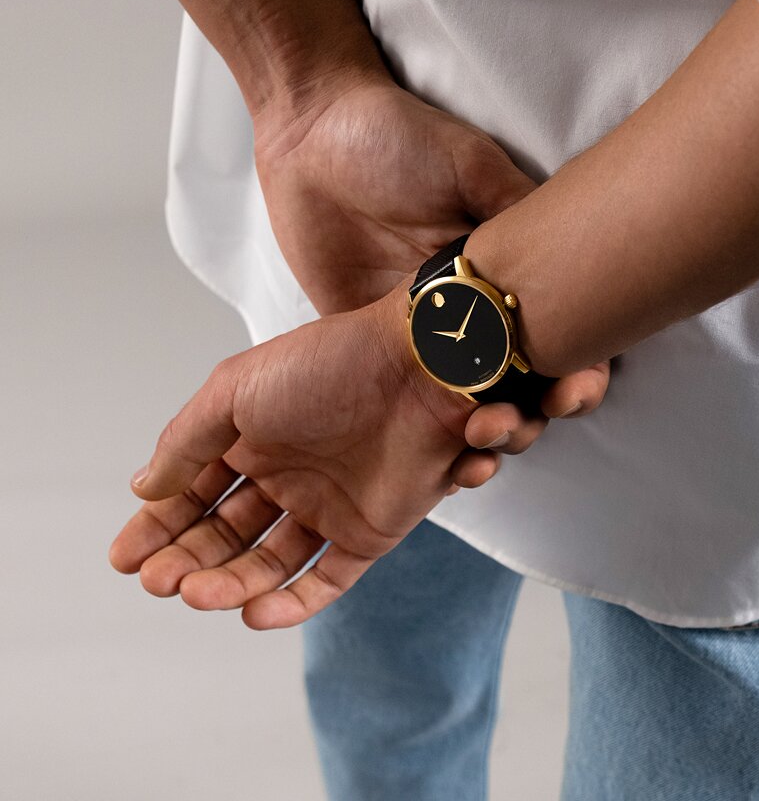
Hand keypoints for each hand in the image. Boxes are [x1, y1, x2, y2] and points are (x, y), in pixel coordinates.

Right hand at [109, 281, 503, 629]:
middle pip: (226, 535)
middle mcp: (288, 475)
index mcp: (254, 439)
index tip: (124, 558)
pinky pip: (327, 578)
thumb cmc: (329, 364)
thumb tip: (143, 487)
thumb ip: (187, 440)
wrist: (417, 364)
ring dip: (230, 584)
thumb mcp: (236, 389)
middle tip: (158, 581)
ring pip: (269, 563)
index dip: (158, 527)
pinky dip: (292, 603)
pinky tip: (254, 612)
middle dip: (187, 560)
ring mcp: (329, 506)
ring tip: (196, 593)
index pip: (193, 494)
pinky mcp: (371, 531)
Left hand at [254, 79, 609, 451]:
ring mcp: (415, 329)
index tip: (584, 385)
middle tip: (538, 417)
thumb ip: (515, 209)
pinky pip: (393, 394)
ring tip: (484, 440)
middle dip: (538, 408)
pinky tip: (436, 450)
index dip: (577, 364)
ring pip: (461, 399)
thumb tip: (577, 254)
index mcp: (498, 270)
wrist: (312, 130)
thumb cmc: (395, 136)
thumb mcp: (470, 164)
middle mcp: (464, 306)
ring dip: (485, 428)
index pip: (550, 329)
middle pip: (514, 375)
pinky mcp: (363, 338)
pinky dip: (419, 427)